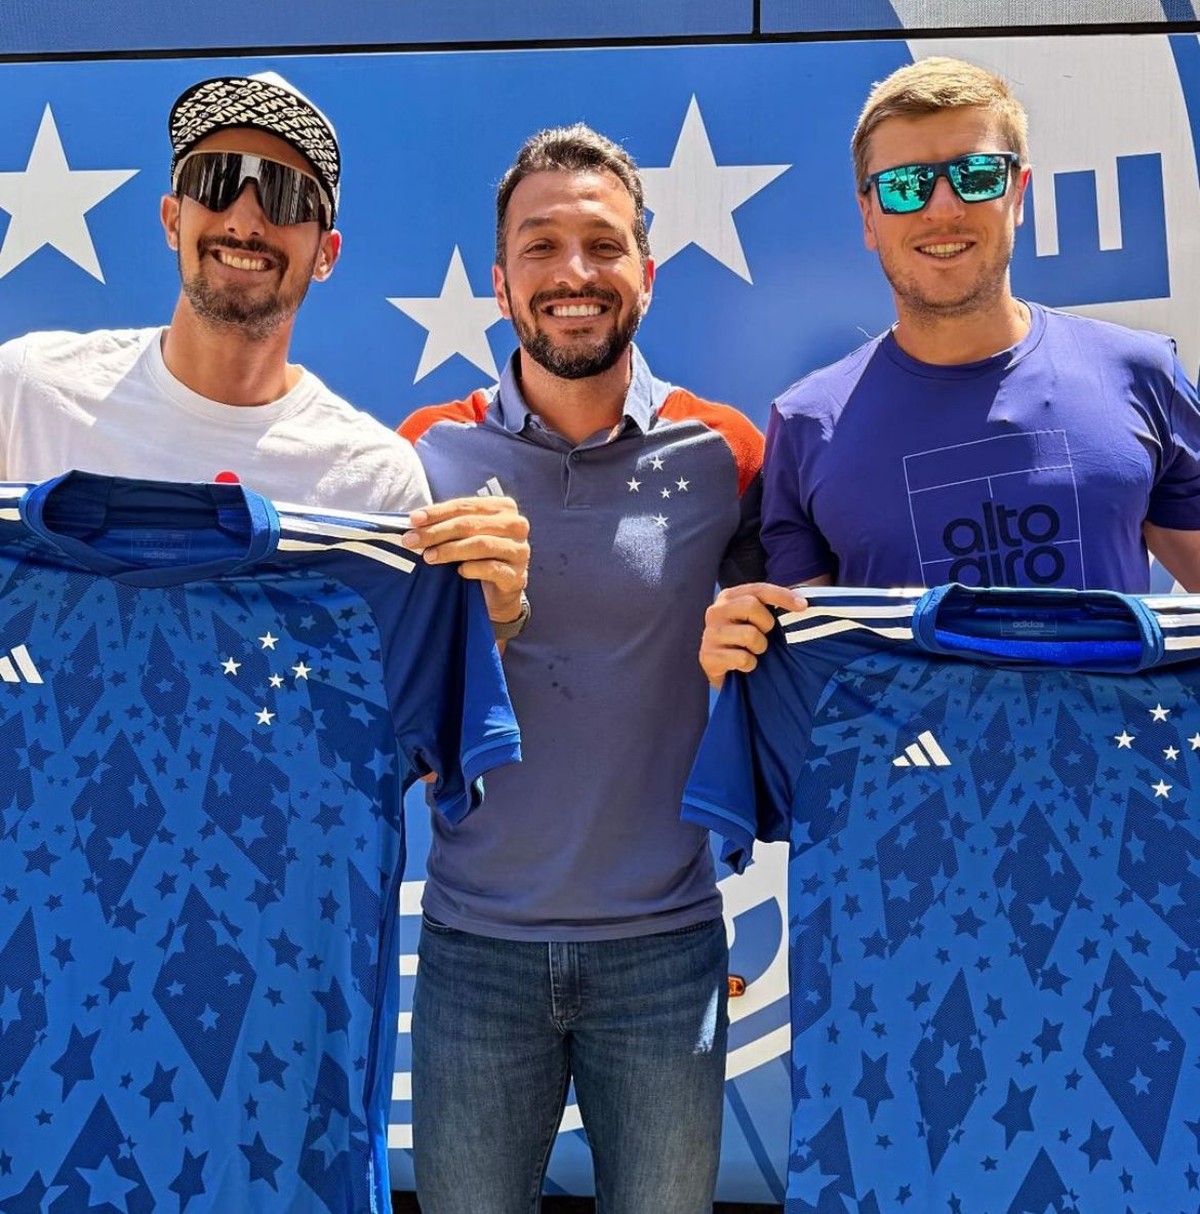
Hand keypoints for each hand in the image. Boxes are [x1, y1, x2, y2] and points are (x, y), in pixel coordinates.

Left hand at [401, 496, 529, 622]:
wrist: (498, 592)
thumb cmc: (479, 557)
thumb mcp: (465, 535)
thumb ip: (448, 524)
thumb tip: (414, 521)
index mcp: (503, 507)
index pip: (465, 505)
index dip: (437, 512)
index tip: (413, 520)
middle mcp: (516, 525)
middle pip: (471, 524)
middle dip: (437, 532)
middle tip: (412, 541)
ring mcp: (519, 551)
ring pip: (481, 545)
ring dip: (450, 550)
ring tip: (429, 557)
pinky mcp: (517, 576)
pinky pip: (492, 569)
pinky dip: (472, 568)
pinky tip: (458, 571)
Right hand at [700, 583, 807, 690]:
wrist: (724, 673)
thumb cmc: (745, 642)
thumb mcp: (756, 620)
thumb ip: (772, 607)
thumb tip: (803, 602)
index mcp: (728, 597)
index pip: (759, 590)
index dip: (782, 596)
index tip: (803, 606)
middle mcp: (715, 611)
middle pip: (751, 606)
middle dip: (766, 623)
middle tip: (765, 634)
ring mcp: (709, 633)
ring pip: (749, 635)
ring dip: (759, 647)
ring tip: (752, 651)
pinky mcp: (707, 655)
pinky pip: (742, 658)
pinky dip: (749, 665)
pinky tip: (742, 665)